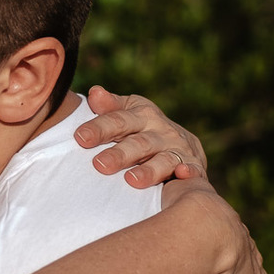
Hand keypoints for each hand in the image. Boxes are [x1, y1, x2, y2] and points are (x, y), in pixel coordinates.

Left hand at [75, 86, 208, 187]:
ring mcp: (178, 149)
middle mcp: (161, 130)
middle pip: (139, 142)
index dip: (99, 128)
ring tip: (131, 180)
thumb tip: (94, 92)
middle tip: (99, 164)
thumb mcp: (128, 113)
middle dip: (120, 154)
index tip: (80, 137)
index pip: (118, 120)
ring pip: (164, 159)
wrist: (183, 145)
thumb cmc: (143, 129)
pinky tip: (182, 174)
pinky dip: (188, 171)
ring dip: (149, 170)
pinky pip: (191, 170)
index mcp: (142, 114)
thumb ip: (110, 107)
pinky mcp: (193, 167)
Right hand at [160, 177, 270, 273]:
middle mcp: (240, 249)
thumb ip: (169, 187)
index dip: (224, 249)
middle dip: (241, 272)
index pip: (228, 240)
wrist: (203, 226)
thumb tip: (145, 173)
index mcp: (223, 227)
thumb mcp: (174, 192)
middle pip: (245, 263)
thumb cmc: (181, 208)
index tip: (221, 258)